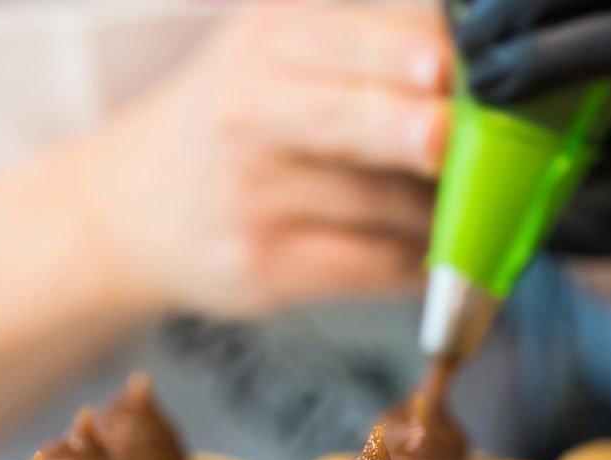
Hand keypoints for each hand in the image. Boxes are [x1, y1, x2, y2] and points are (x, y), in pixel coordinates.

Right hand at [81, 4, 451, 317]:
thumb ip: (371, 45)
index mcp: (269, 43)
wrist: (130, 210)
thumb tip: (481, 61)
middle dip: (410, 130)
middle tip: (445, 139)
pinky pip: (370, 266)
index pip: (344, 39)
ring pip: (381, 204)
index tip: (442, 67)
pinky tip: (439, 250)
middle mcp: (251, 115)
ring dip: (444, 207)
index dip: (400, 53)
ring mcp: (253, 198)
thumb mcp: (278, 52)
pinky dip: (420, 260)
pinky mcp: (265, 268)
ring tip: (467, 200)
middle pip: (349, 122)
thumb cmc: (229, 122)